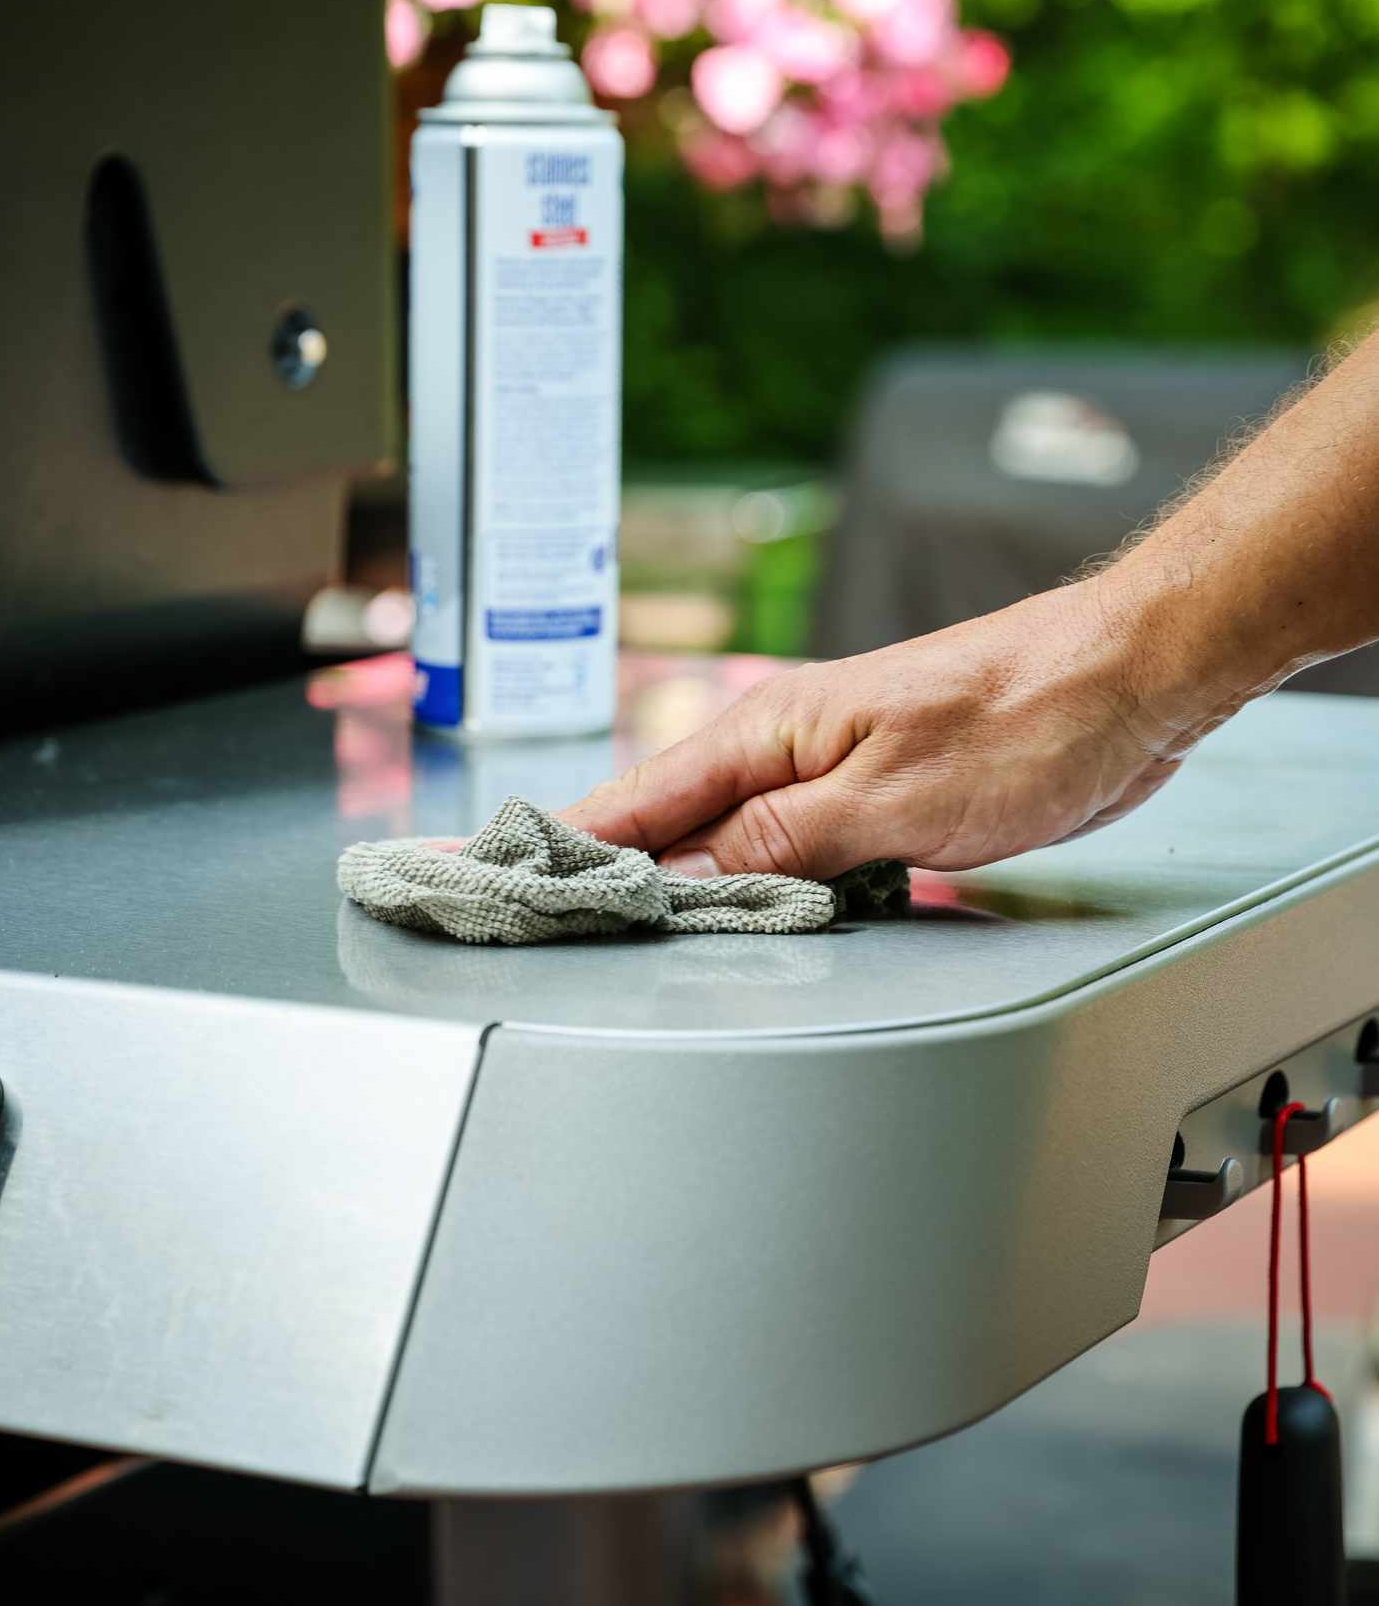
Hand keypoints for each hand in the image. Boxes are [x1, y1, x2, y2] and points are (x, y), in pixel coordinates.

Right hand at [562, 575, 1197, 878]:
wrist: (1128, 679)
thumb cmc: (1027, 715)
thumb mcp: (893, 795)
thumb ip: (785, 841)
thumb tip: (688, 878)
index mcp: (774, 731)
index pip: (637, 800)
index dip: (558, 842)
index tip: (477, 871)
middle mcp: (790, 748)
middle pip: (666, 823)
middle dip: (593, 870)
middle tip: (515, 918)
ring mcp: (831, 773)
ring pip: (725, 842)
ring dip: (669, 884)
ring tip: (594, 926)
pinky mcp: (878, 799)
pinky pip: (786, 852)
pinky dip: (745, 885)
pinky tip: (727, 915)